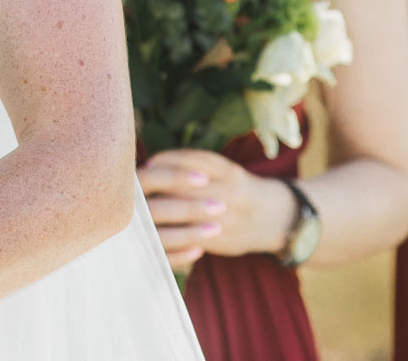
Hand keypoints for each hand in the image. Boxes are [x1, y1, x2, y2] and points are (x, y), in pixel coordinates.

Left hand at [138, 148, 297, 270]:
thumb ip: (187, 162)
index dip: (163, 165)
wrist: (273, 217)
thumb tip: (146, 166)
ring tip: (140, 213)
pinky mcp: (223, 242)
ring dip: (156, 218)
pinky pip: (191, 244)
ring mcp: (226, 220)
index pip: (188, 164)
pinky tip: (155, 237)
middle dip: (152, 191)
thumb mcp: (219, 167)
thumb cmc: (233, 187)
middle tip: (133, 189)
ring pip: (184, 220)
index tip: (147, 165)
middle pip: (182, 192)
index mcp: (225, 171)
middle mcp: (227, 194)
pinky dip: (171, 243)